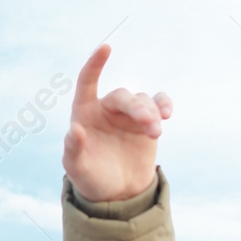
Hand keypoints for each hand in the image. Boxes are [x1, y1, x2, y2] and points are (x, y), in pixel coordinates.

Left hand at [62, 44, 172, 201]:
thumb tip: (75, 129)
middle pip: (123, 97)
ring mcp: (128, 114)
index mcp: (84, 112)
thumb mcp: (76, 168)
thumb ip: (73, 149)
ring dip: (152, 113)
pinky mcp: (148, 121)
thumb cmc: (90, 177)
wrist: (116, 193)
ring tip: (155, 132)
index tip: (105, 47)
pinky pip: (158, 103)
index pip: (87, 82)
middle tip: (150, 125)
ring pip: (143, 101)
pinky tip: (167, 113)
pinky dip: (164, 104)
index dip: (95, 64)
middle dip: (138, 108)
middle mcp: (107, 108)